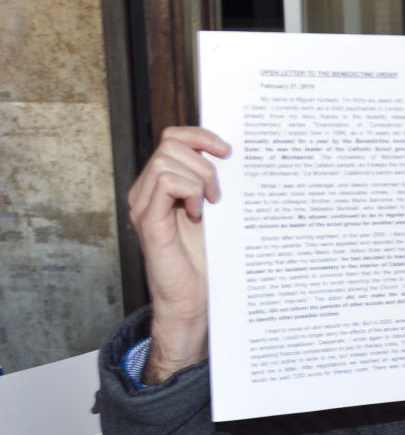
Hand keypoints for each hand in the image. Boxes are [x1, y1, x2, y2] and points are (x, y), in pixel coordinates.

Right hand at [127, 126, 229, 380]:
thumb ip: (213, 183)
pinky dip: (189, 192)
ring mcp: (143, 205)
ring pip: (167, 160)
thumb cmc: (205, 261)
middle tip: (218, 193)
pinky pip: (166, 182)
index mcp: (160, 185)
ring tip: (208, 206)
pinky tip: (197, 215)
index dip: (200, 135)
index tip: (227, 151)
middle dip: (203, 161)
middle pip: (170, 144)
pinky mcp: (148, 220)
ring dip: (199, 178)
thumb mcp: (214, 212)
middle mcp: (146, 191)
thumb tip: (231, 154)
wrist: (194, 299)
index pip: (172, 138)